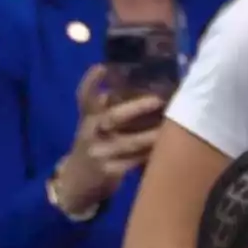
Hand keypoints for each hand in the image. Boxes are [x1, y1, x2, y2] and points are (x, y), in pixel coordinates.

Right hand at [55, 65, 166, 213]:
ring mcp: (99, 152)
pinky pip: (134, 162)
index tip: (102, 67)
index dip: (91, 81)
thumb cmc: (96, 144)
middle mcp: (90, 132)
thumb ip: (110, 108)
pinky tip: (166, 150)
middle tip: (158, 99)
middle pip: (111, 117)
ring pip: (128, 143)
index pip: (84, 96)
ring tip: (170, 129)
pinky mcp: (109, 171)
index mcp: (87, 117)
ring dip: (151, 136)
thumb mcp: (96, 125)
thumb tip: (146, 85)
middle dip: (135, 108)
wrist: (77, 181)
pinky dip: (150, 155)